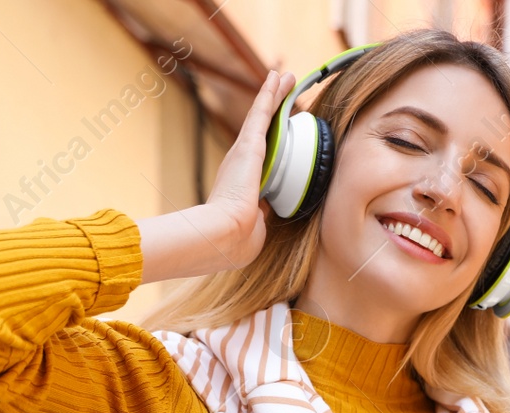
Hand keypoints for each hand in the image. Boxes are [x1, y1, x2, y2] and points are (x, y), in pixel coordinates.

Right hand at [203, 68, 295, 269]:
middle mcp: (239, 163)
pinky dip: (271, 93)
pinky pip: (263, 112)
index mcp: (242, 183)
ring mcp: (243, 152)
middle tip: (280, 88)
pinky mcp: (249, 145)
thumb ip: (261, 215)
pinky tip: (279, 77)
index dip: (269, 142)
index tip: (275, 131)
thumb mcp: (255, 226)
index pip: (260, 158)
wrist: (226, 235)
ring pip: (262, 115)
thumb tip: (266, 212)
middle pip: (260, 129)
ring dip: (273, 94)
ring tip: (283, 76)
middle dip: (271, 108)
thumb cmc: (238, 239)